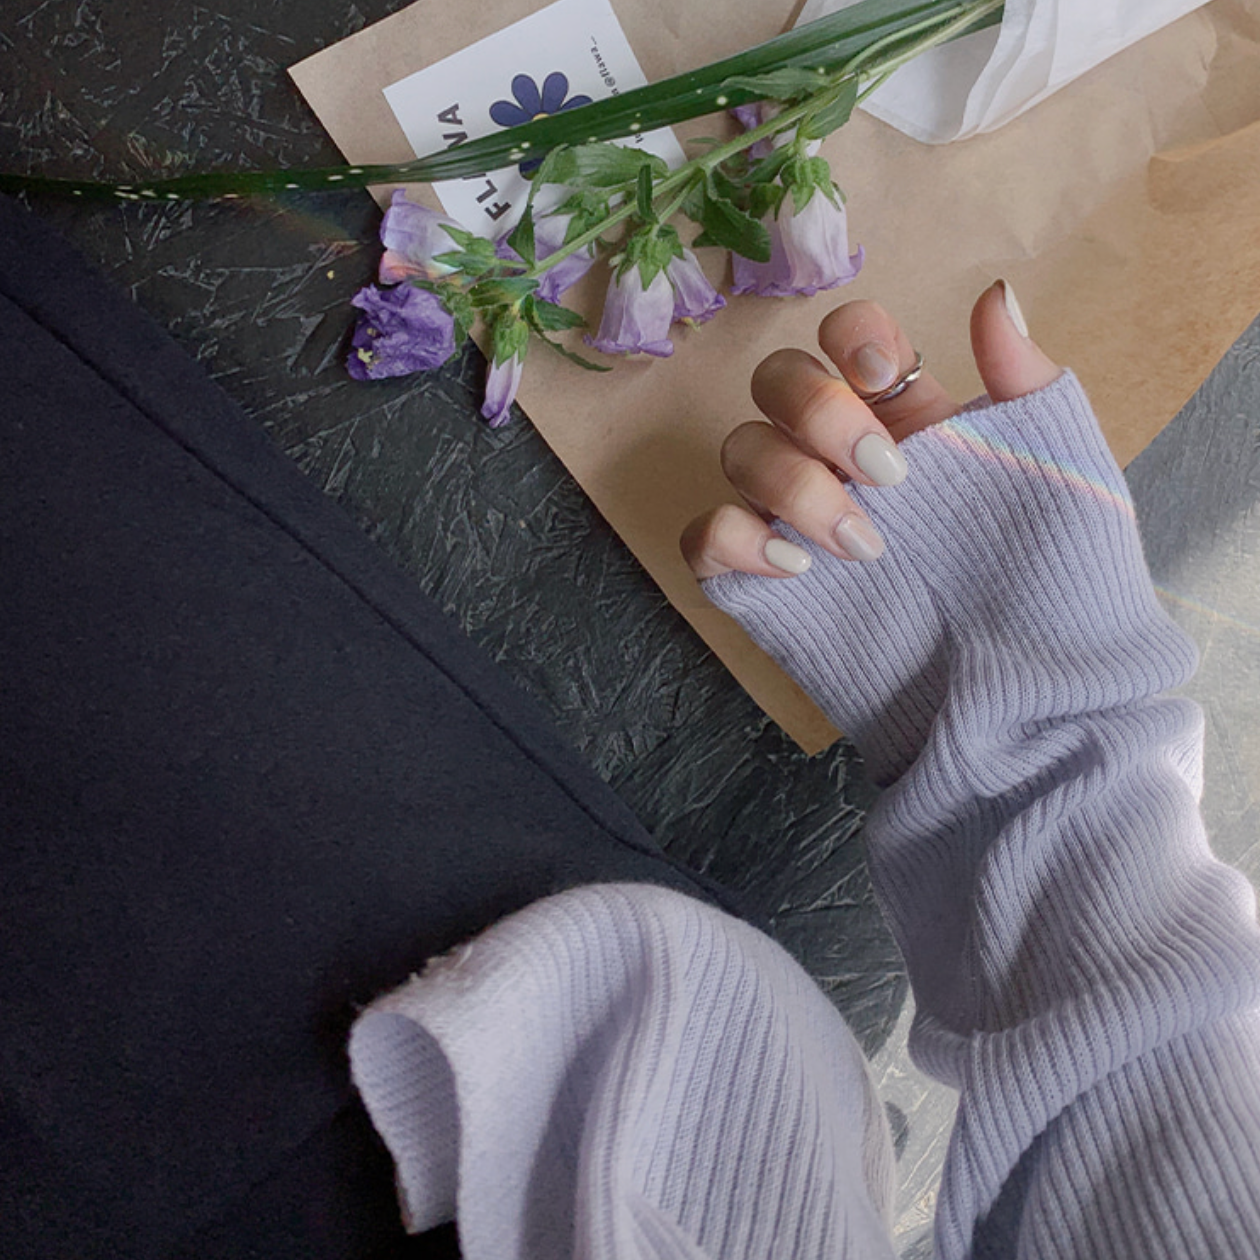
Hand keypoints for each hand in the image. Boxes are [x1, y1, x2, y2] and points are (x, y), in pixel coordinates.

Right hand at [680, 281, 1060, 580]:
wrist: (1025, 692)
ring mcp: (793, 517)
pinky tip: (796, 569)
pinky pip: (704, 537)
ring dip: (791, 484)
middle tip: (888, 478)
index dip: (850, 339)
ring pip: (738, 450)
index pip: (843, 336)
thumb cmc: (1052, 583)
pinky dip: (732, 539)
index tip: (884, 381)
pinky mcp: (760, 582)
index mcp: (901, 416)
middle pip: (776, 379)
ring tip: (866, 547)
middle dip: (817, 412)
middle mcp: (837, 456)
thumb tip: (994, 295)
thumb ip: (1023, 380)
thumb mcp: (1058, 469)